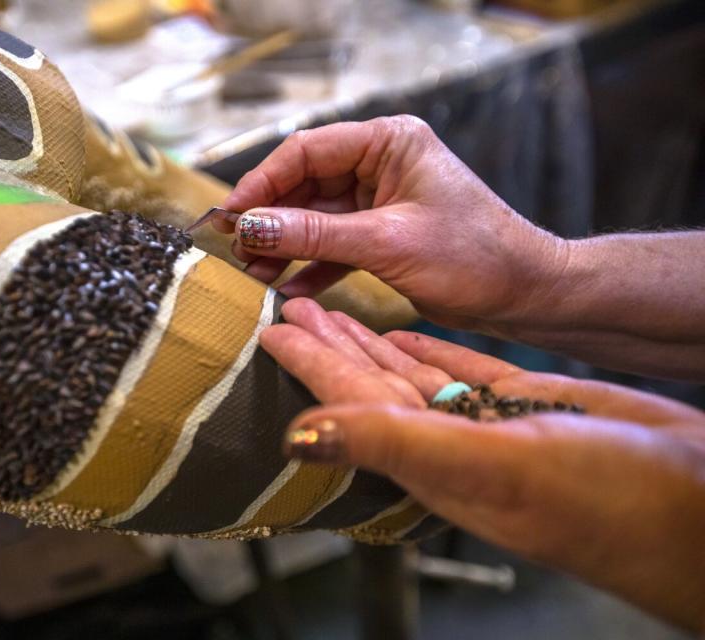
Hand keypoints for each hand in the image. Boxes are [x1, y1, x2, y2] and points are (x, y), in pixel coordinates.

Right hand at [221, 117, 567, 331]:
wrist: (524, 295)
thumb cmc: (476, 256)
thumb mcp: (387, 243)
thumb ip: (315, 234)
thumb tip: (251, 227)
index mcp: (389, 142)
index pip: (307, 151)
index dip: (262, 183)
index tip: (230, 216)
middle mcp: (381, 164)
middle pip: (305, 185)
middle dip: (270, 220)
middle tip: (237, 251)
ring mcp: (379, 201)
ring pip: (314, 218)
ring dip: (285, 246)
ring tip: (256, 274)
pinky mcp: (381, 235)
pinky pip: (332, 245)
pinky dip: (311, 267)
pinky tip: (287, 288)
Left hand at [260, 298, 704, 631]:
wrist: (695, 508)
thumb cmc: (603, 504)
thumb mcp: (491, 465)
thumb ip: (393, 444)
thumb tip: (301, 437)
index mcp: (430, 460)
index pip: (350, 403)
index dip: (309, 367)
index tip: (272, 332)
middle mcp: (447, 444)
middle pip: (369, 384)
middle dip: (329, 346)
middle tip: (292, 306)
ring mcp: (487, 426)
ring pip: (410, 375)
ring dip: (369, 342)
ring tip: (333, 308)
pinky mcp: (525, 407)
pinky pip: (458, 372)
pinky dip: (428, 349)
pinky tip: (407, 331)